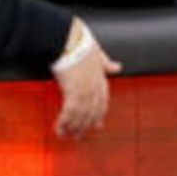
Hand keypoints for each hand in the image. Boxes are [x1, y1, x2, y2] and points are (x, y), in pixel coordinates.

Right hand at [52, 19, 122, 139]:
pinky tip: (59, 129)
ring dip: (73, 128)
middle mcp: (95, 89)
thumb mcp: (98, 53)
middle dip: (85, 126)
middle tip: (79, 136)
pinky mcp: (72, 93)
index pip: (102, 102)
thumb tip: (117, 67)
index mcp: (101, 80)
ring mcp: (85, 92)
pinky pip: (69, 114)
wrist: (69, 39)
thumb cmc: (81, 42)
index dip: (99, 114)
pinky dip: (64, 123)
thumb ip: (106, 62)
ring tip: (67, 136)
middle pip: (91, 113)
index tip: (97, 124)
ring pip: (80, 116)